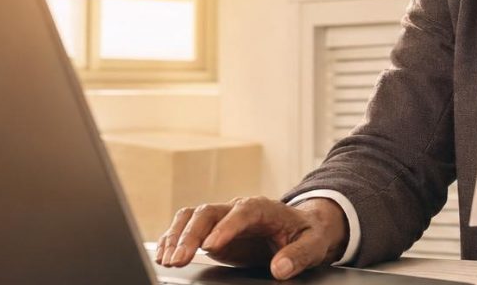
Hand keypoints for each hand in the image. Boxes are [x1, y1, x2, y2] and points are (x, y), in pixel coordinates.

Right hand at [155, 196, 348, 279]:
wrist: (301, 227)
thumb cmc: (308, 233)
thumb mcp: (313, 244)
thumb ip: (297, 255)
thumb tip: (280, 268)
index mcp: (263, 208)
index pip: (242, 212)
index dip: (226, 227)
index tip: (212, 246)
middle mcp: (238, 209)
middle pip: (208, 212)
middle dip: (191, 234)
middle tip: (180, 259)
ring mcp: (222, 219)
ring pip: (192, 218)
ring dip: (177, 237)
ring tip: (167, 259)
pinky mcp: (212, 231)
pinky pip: (186, 228)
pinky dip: (172, 239)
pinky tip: (163, 255)